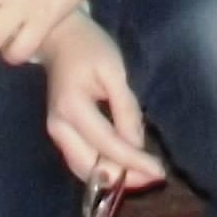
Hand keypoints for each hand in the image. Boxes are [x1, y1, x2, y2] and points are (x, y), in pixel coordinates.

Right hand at [38, 14, 165, 194]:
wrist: (61, 38)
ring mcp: (57, 133)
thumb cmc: (90, 48)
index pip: (107, 145)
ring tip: (145, 175)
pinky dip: (104, 169)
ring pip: (84, 170)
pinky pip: (82, 161)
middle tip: (155, 176)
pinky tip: (126, 167)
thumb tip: (136, 145)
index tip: (160, 171)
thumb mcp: (114, 71)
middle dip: (124, 178)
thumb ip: (125, 108)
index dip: (134, 162)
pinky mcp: (61, 135)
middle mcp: (59, 127)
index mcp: (72, 108)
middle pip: (91, 167)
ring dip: (114, 178)